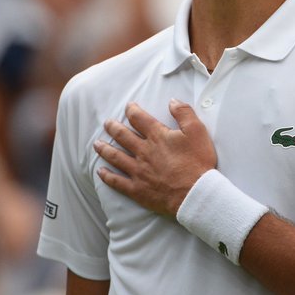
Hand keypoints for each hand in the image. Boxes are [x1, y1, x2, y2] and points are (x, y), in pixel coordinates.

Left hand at [94, 100, 216, 215]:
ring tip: (97, 144)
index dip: (132, 110)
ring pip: (115, 157)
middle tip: (107, 123)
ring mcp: (138, 171)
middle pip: (122, 136)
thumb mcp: (197, 131)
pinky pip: (117, 182)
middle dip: (113, 127)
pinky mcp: (137, 189)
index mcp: (157, 136)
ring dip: (104, 149)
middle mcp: (143, 151)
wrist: (196, 194)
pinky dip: (107, 176)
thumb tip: (172, 101)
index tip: (128, 107)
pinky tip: (100, 172)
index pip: (139, 118)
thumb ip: (184, 113)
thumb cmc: (198, 162)